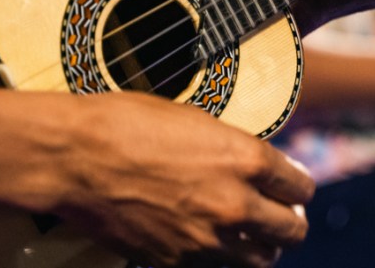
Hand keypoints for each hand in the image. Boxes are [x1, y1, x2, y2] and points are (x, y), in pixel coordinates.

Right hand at [58, 92, 313, 267]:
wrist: (74, 158)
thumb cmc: (127, 124)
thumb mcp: (195, 120)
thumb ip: (234, 147)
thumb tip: (258, 166)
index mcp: (244, 159)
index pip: (299, 186)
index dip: (299, 185)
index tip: (295, 186)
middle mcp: (233, 203)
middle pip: (291, 230)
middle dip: (292, 221)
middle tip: (287, 215)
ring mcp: (205, 238)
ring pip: (260, 259)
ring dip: (262, 246)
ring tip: (256, 236)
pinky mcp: (175, 261)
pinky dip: (220, 258)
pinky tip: (213, 243)